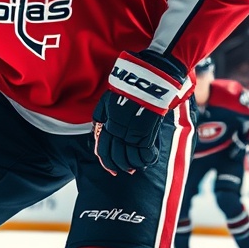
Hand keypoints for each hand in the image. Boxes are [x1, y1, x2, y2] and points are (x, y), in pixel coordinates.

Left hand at [93, 50, 186, 175]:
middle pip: (117, 157)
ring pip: (131, 158)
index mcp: (109, 123)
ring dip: (133, 164)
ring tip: (136, 164)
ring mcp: (135, 133)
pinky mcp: (149, 132)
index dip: (107, 162)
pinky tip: (148, 158)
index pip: (104, 150)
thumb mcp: (107, 100)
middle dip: (120, 165)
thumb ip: (101, 117)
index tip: (112, 169)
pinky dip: (147, 160)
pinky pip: (146, 154)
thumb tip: (99, 132)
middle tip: (125, 168)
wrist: (149, 78)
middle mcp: (121, 130)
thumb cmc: (128, 87)